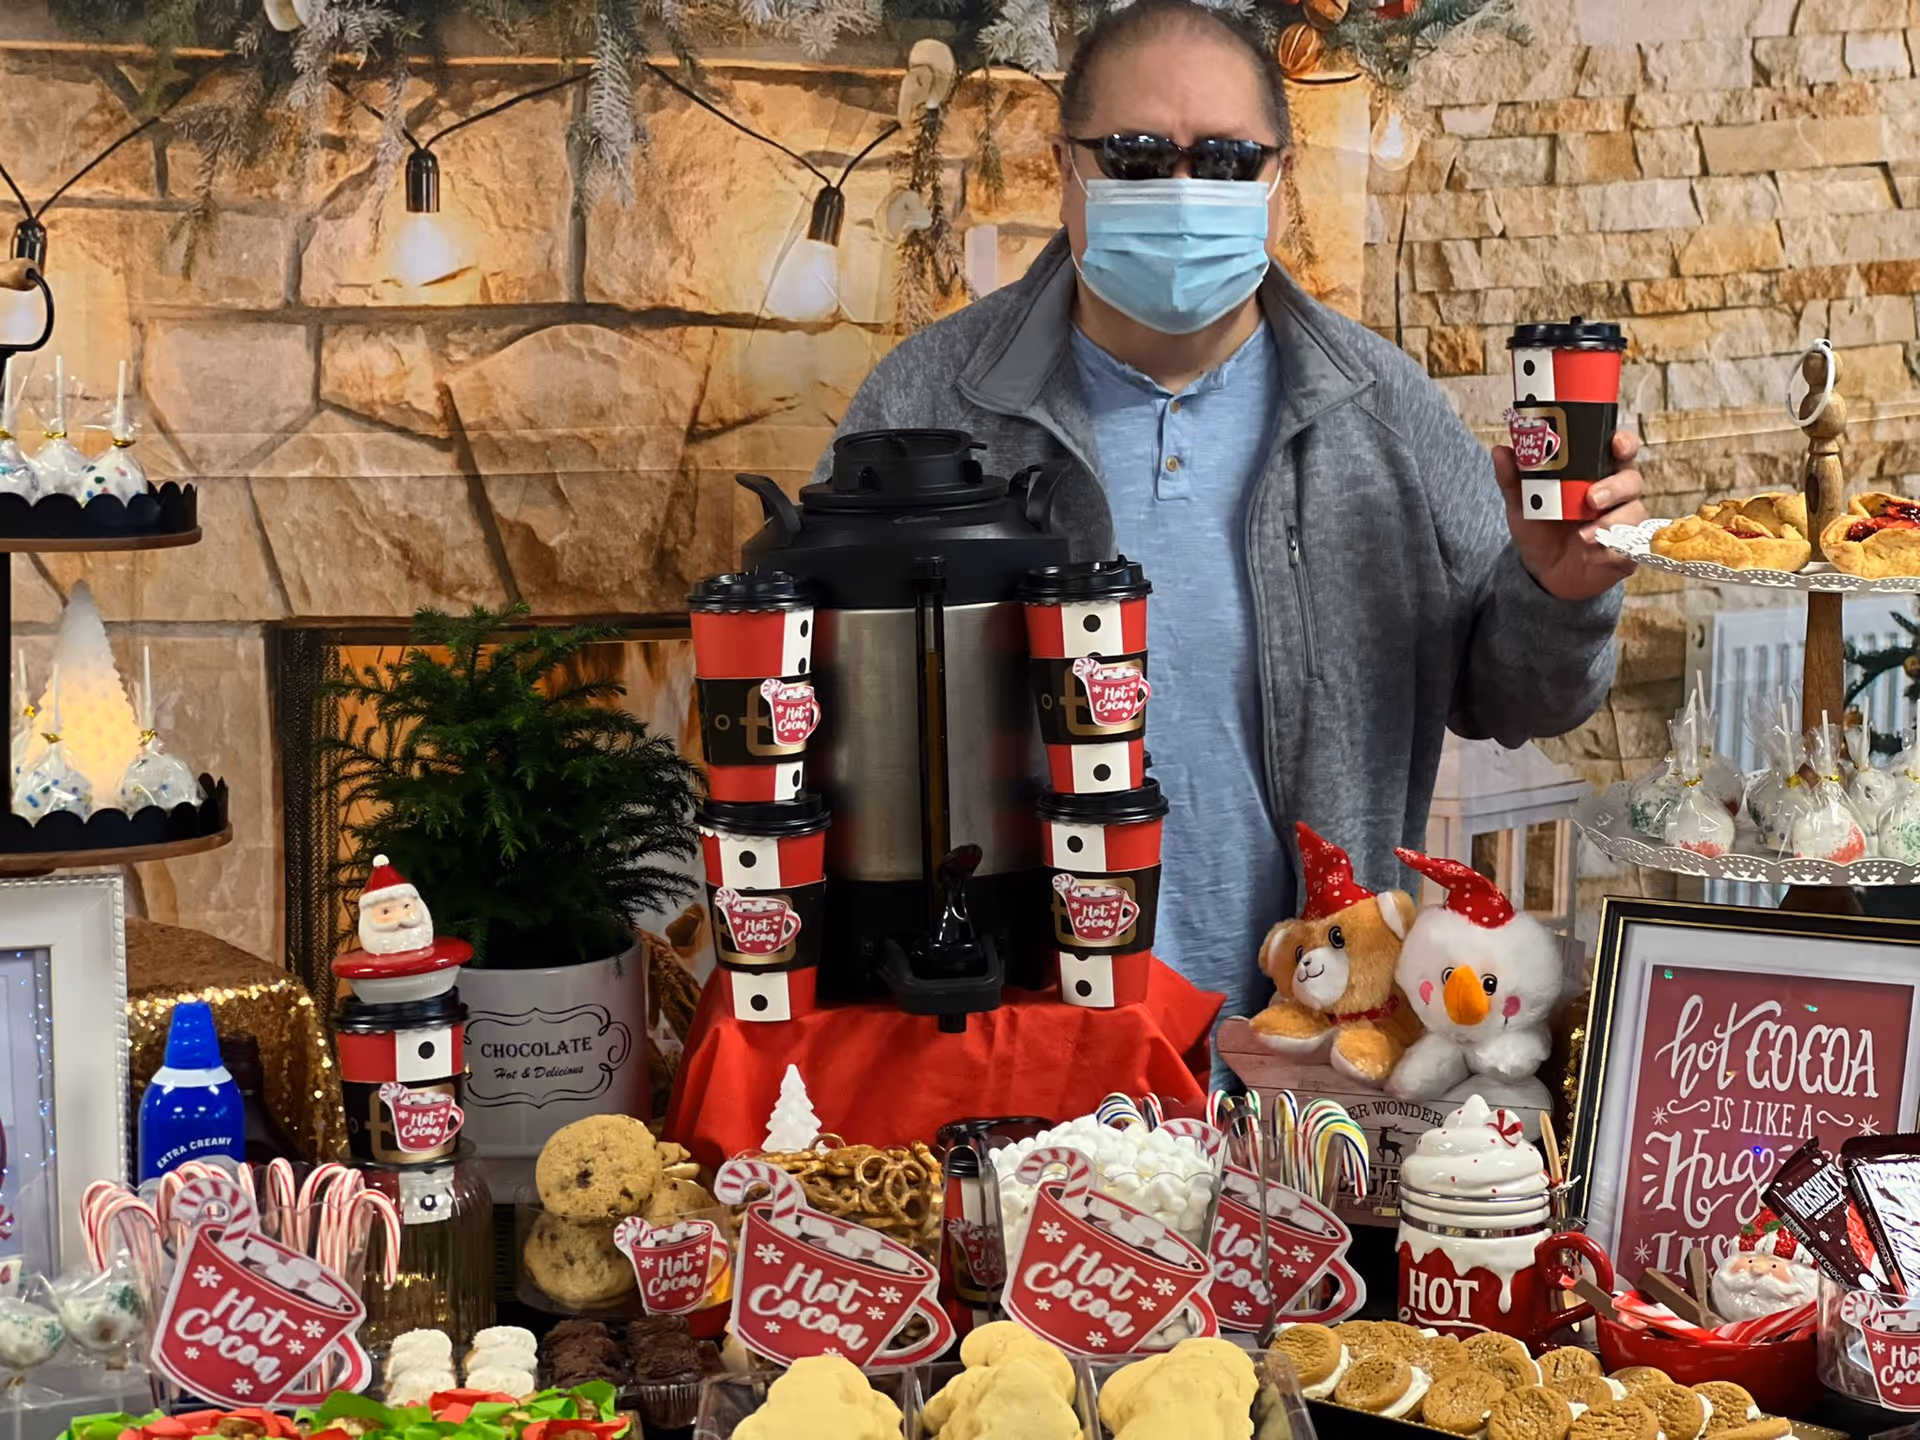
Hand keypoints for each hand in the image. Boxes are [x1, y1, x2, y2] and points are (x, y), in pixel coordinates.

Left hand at [1496, 430, 1648, 601]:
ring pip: (1633, 514)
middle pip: (1632, 480)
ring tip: (1583, 536)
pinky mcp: (1625, 552)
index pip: (1620, 451)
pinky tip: (1588, 555)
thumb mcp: (1522, 504)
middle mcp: (1616, 496)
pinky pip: (1626, 548)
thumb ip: (1514, 479)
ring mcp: (1623, 523)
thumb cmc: (1541, 529)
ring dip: (1609, 523)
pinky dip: (1607, 552)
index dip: (1624, 443)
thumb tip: (1501, 451)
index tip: (1616, 443)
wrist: (1543, 572)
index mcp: (1596, 474)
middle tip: (1591, 499)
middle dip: (1615, 487)